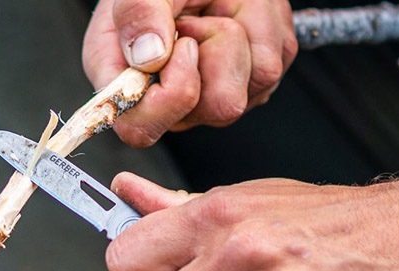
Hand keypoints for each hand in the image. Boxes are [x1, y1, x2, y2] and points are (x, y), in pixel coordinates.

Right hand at [83, 0, 296, 146]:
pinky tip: (234, 12)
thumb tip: (148, 56)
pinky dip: (260, 25)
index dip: (170, 96)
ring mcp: (215, 98)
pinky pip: (272, 63)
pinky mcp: (253, 83)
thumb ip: (137, 13)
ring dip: (236, 33)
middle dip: (213, 52)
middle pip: (215, 109)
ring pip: (251, 86)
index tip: (182, 44)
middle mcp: (172, 104)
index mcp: (126, 86)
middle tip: (193, 21)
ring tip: (213, 12)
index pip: (142, 129)